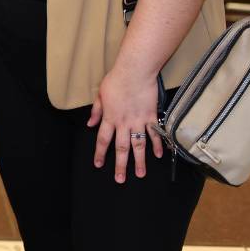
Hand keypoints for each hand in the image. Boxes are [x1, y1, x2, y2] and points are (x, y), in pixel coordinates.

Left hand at [87, 68, 162, 182]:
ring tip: (140, 174)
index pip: (103, 140)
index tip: (98, 165)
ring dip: (139, 161)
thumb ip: (96, 111)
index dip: (100, 153)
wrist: (135, 71)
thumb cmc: (116, 80)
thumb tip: (90, 124)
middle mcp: (124, 123)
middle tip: (120, 179)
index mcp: (109, 118)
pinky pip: (155, 134)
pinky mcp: (151, 116)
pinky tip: (159, 155)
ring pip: (138, 145)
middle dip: (120, 165)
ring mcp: (139, 121)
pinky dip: (158, 145)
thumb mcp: (100, 94)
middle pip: (121, 148)